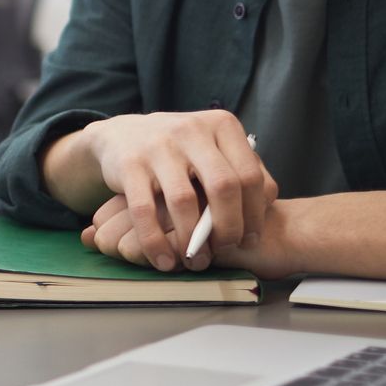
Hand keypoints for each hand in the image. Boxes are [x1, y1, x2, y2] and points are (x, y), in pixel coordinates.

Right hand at [75, 111, 276, 270]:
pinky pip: (145, 211)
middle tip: (225, 248)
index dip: (255, 214)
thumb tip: (264, 206)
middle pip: (224, 187)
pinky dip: (155, 242)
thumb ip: (239, 170)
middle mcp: (191, 131)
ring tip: (196, 260)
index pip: (250, 175)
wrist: (121, 136)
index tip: (250, 239)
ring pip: (184, 201)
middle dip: (229, 227)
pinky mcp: (129, 164)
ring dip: (193, 239)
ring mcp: (158, 146)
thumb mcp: (213, 148)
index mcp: (221, 125)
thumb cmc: (180, 151)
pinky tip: (164, 260)